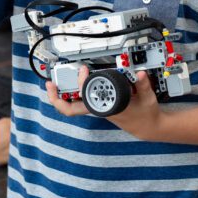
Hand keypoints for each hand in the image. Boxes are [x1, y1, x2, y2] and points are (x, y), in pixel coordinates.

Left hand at [46, 68, 161, 139]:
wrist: (147, 127)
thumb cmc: (145, 114)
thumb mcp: (147, 98)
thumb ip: (144, 84)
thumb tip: (141, 74)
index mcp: (108, 108)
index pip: (88, 97)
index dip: (83, 82)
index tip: (83, 70)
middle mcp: (99, 110)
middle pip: (71, 109)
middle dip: (57, 98)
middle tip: (49, 84)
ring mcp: (96, 109)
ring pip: (73, 106)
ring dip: (61, 96)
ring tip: (53, 84)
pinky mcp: (97, 107)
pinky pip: (79, 103)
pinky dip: (71, 95)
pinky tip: (69, 86)